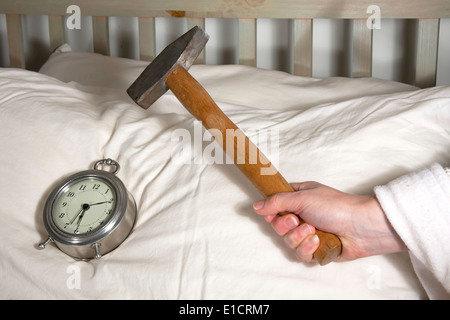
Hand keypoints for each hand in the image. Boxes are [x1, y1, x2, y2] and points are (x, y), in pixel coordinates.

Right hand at [253, 182, 406, 262]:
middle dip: (286, 225)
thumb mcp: (302, 197)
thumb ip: (277, 202)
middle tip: (297, 219)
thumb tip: (256, 206)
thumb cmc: (336, 206)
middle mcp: (302, 215)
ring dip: (298, 237)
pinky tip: (317, 242)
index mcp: (298, 198)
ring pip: (288, 242)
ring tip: (313, 230)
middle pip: (278, 226)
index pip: (275, 205)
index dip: (270, 211)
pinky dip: (307, 249)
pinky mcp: (316, 249)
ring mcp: (308, 233)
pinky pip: (300, 254)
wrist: (361, 227)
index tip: (271, 213)